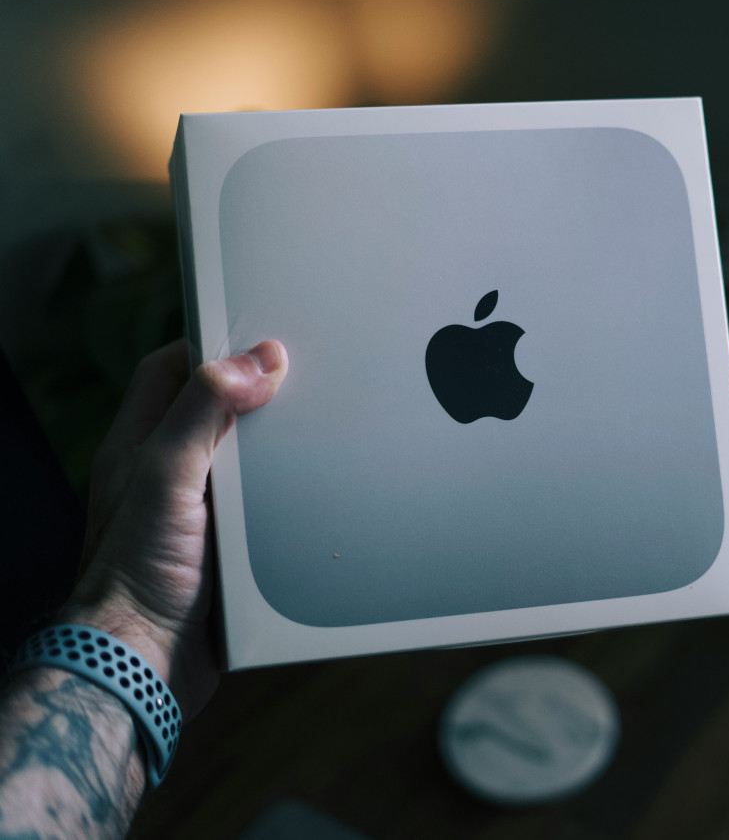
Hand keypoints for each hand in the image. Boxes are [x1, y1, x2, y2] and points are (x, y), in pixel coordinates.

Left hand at [62, 339, 287, 719]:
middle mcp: (169, 474)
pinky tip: (320, 493)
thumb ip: (203, 413)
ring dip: (282, 449)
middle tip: (304, 378)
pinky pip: (269, 508)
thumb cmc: (134, 576)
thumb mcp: (166, 477)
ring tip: (321, 429)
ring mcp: (200, 512)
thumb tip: (254, 359)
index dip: (212, 345)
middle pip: (216, 410)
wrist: (145, 666)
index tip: (262, 336)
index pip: (170, 370)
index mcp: (140, 445)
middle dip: (258, 393)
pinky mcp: (230, 549)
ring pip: (249, 461)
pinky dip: (295, 497)